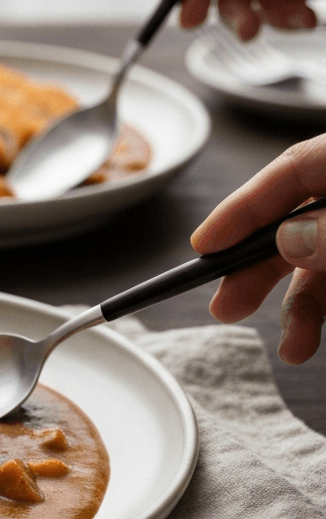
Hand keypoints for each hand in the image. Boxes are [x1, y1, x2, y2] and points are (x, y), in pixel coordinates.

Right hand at [192, 134, 325, 362]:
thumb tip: (290, 241)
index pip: (292, 170)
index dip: (243, 208)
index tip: (205, 247)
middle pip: (299, 221)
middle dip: (260, 269)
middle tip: (226, 307)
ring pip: (324, 260)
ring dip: (302, 305)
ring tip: (294, 348)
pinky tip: (314, 334)